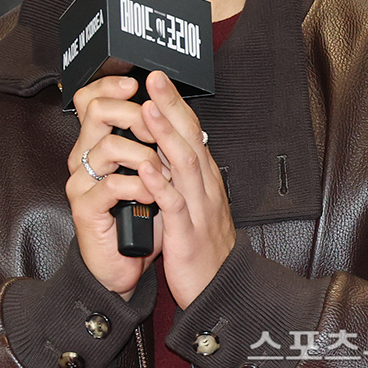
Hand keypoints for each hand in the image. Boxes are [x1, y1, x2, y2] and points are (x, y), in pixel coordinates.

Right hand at [66, 75, 167, 299]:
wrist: (126, 262)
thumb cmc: (142, 214)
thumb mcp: (152, 170)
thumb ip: (154, 139)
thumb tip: (170, 105)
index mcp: (98, 142)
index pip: (90, 98)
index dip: (110, 86)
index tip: (138, 85)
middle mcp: (84, 156)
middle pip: (96, 111)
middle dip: (134, 115)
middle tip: (156, 131)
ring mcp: (81, 182)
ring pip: (108, 146)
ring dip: (145, 156)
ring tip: (164, 173)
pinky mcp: (85, 208)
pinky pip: (112, 185)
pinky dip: (140, 187)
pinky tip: (153, 195)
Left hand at [138, 71, 235, 309]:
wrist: (221, 289)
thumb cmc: (203, 244)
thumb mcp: (195, 201)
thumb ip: (182, 174)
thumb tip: (165, 144)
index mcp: (205, 177)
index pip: (192, 131)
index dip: (176, 104)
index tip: (158, 79)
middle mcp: (204, 186)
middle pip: (190, 138)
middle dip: (171, 106)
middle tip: (154, 78)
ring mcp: (198, 208)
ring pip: (184, 164)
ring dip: (164, 135)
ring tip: (147, 110)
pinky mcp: (187, 235)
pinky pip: (174, 205)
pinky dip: (160, 183)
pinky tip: (146, 167)